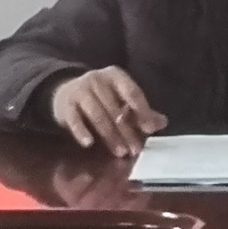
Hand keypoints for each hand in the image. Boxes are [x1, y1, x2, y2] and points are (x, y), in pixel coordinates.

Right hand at [50, 67, 165, 154]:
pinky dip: (81, 131)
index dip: (142, 111)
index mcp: (116, 76)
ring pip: (98, 115)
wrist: (64, 91)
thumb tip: (162, 123)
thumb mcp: (120, 98)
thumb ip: (140, 111)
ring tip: (120, 152)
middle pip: (115, 108)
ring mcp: (80, 90)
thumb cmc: (101, 97)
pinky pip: (74, 119)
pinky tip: (89, 143)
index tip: (149, 130)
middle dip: (127, 130)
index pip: (132, 92)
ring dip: (110, 135)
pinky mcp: (65, 104)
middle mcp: (97, 79)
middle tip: (135, 150)